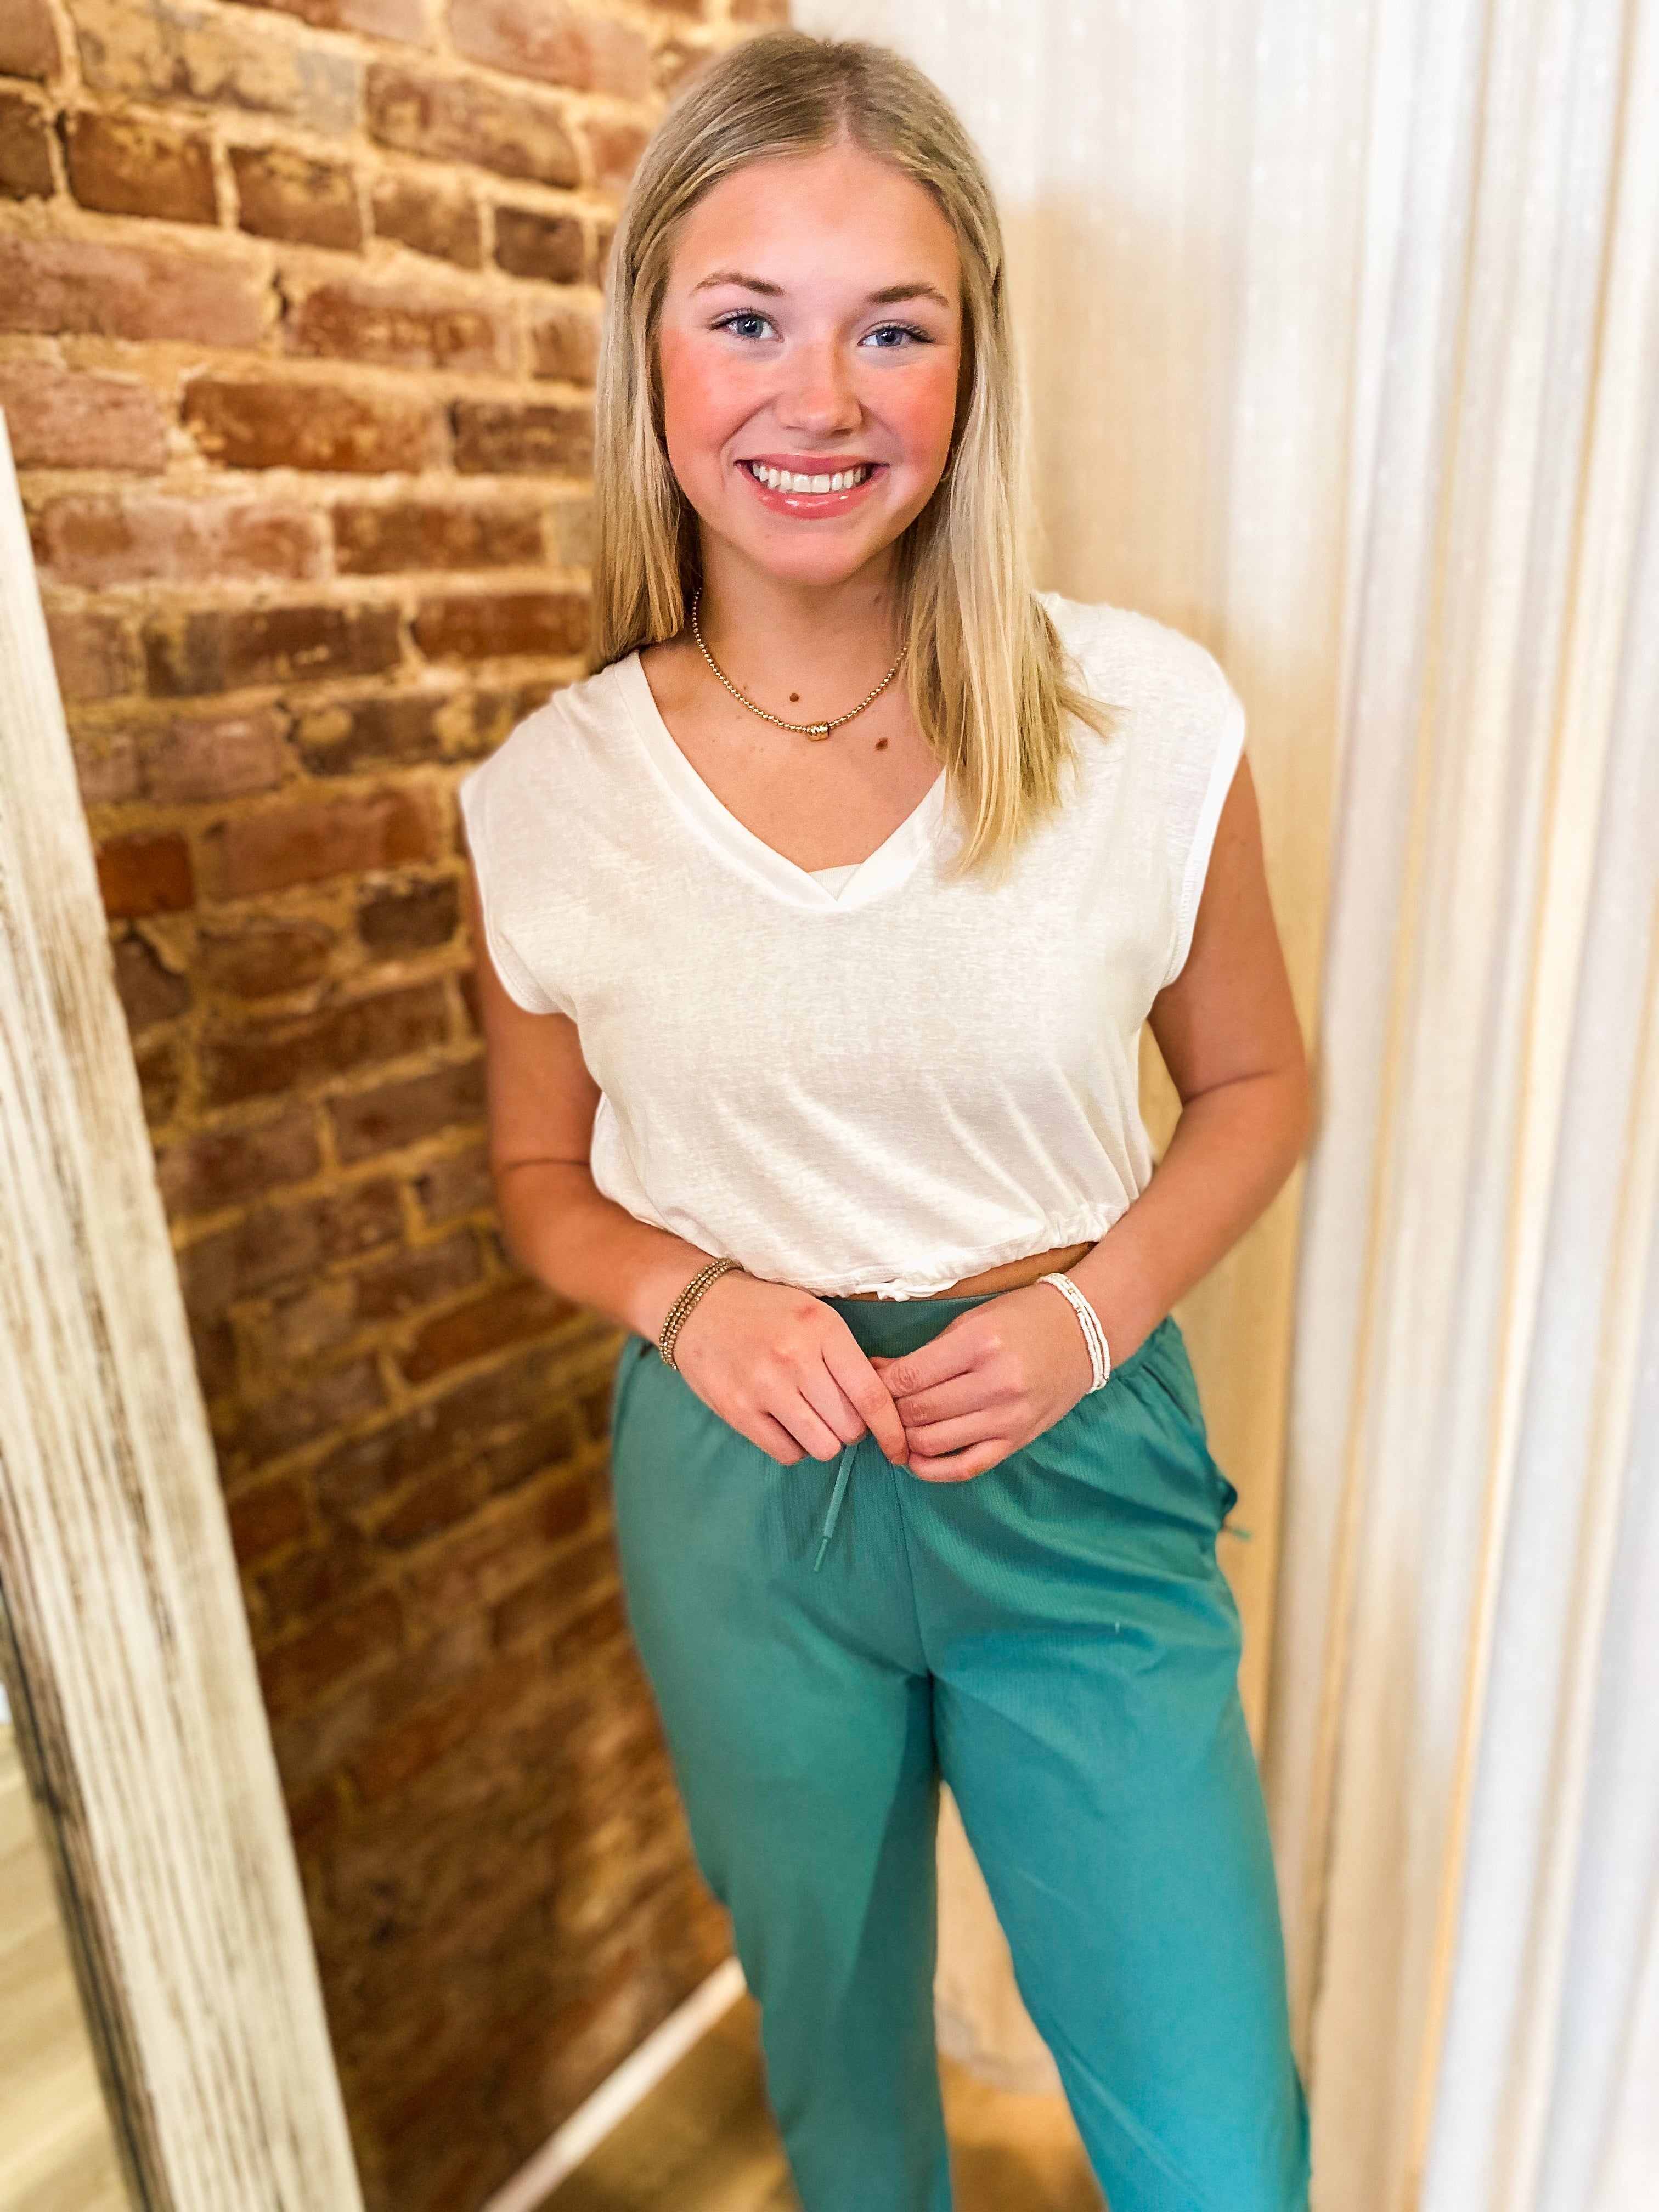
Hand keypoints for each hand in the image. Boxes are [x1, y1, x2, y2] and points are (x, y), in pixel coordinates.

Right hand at [668, 1271, 910, 1467]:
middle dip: (851, 1429)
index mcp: (823, 1329)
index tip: (900, 1450)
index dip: (891, 1430)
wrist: (696, 1306)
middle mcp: (795, 1358)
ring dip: (823, 1440)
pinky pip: (786, 1453)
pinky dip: (793, 1446)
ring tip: (809, 1418)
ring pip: (822, 1447)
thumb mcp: (814, 1315)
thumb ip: (846, 1355)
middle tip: (835, 1412)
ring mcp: (763, 1386)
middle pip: (849, 1427)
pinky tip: (784, 1423)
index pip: (871, 1394)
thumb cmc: (765, 1311)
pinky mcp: (737, 1410)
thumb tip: (883, 1404)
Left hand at [868, 1281, 1093, 1481]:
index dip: (878, 1386)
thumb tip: (876, 1373)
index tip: (865, 1384)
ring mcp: (1009, 1417)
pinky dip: (933, 1469)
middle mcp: (996, 1384)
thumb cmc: (1022, 1318)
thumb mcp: (970, 1322)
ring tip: (895, 1427)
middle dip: (888, 1411)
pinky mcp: (1018, 1440)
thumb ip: (925, 1353)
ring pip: (934, 1442)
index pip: (910, 1378)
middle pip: (918, 1411)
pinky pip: (967, 1467)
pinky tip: (915, 1460)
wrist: (1083, 1332)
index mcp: (980, 1344)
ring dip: (905, 1438)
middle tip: (878, 1406)